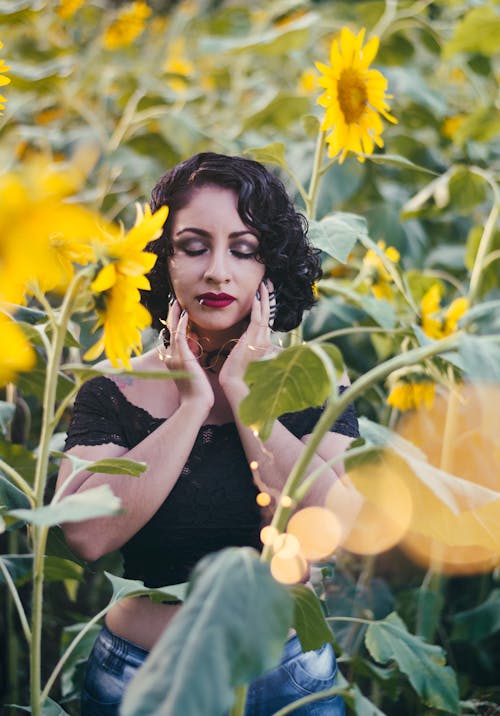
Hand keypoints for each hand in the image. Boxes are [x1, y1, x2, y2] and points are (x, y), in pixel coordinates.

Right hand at [163, 300, 213, 412]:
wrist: (197, 404)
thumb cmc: (199, 392)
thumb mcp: (193, 371)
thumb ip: (191, 357)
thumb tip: (194, 343)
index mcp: (173, 360)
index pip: (173, 337)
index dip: (174, 324)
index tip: (179, 312)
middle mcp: (170, 357)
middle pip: (169, 331)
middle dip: (172, 316)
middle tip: (174, 301)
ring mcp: (174, 357)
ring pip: (172, 331)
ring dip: (175, 315)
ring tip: (177, 302)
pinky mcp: (182, 358)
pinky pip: (179, 336)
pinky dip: (181, 324)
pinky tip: (185, 313)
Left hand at [219, 279, 276, 394]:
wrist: (235, 383)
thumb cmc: (236, 372)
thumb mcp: (243, 354)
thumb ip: (246, 343)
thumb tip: (243, 335)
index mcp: (263, 343)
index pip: (266, 319)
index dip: (266, 304)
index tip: (264, 292)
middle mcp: (265, 340)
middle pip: (268, 314)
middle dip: (268, 297)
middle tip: (268, 282)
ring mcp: (261, 341)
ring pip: (264, 314)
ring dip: (264, 298)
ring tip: (264, 284)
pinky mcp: (254, 341)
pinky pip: (257, 321)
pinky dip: (258, 308)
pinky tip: (256, 297)